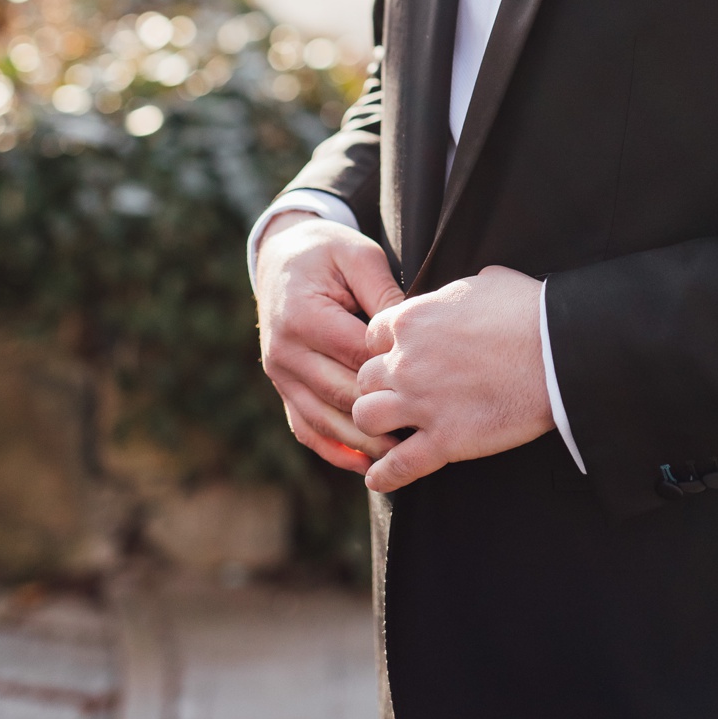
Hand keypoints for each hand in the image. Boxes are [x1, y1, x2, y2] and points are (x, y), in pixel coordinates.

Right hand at [255, 214, 406, 474]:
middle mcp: (284, 351)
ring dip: (364, 444)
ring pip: (324, 422)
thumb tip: (412, 336)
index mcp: (302, 316)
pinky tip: (367, 464)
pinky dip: (335, 451)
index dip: (395, 376)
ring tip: (405, 456)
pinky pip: (307, 429)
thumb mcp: (359, 256)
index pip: (356, 357)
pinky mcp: (281, 389)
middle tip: (431, 434)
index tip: (437, 388)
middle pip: (341, 396)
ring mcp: (279, 375)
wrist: (280, 255)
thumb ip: (384, 294)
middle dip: (384, 416)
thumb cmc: (327, 254)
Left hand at [350, 264, 552, 492]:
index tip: (397, 360)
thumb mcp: (485, 282)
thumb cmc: (530, 311)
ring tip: (388, 431)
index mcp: (411, 320)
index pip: (371, 337)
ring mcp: (422, 402)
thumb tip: (466, 293)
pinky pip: (400, 464)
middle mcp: (406, 361)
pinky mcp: (446, 440)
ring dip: (375, 424)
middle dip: (377, 387)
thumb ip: (457, 292)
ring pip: (367, 417)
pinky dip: (385, 475)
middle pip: (364, 378)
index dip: (382, 351)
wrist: (560, 351)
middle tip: (396, 396)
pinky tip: (378, 480)